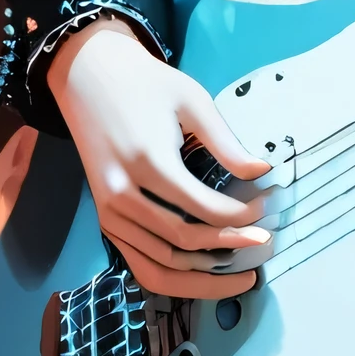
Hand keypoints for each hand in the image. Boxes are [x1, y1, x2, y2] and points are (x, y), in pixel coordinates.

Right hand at [47, 18, 272, 298]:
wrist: (89, 77)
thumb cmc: (147, 84)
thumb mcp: (192, 101)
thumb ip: (226, 143)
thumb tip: (263, 173)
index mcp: (147, 162)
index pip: (203, 208)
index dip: (241, 217)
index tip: (265, 211)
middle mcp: (121, 195)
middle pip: (183, 242)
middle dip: (230, 247)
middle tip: (264, 245)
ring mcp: (108, 213)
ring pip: (160, 267)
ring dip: (204, 277)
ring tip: (241, 274)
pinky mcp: (105, 221)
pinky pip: (140, 265)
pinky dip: (173, 278)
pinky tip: (204, 275)